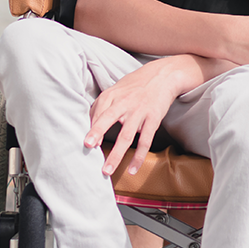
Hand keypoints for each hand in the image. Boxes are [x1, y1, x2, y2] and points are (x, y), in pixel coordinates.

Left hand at [84, 58, 191, 176]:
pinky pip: (145, 141)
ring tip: (107, 171)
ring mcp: (139, 112)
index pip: (97, 112)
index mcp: (112, 95)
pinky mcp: (153, 119)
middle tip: (88, 148)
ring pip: (126, 136)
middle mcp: (124, 103)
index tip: (85, 143)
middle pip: (108, 119)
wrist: (164, 76)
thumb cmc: (136, 85)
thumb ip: (102, 105)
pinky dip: (138, 157)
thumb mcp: (116, 89)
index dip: (91, 127)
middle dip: (97, 133)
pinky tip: (132, 169)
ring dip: (116, 155)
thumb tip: (89, 124)